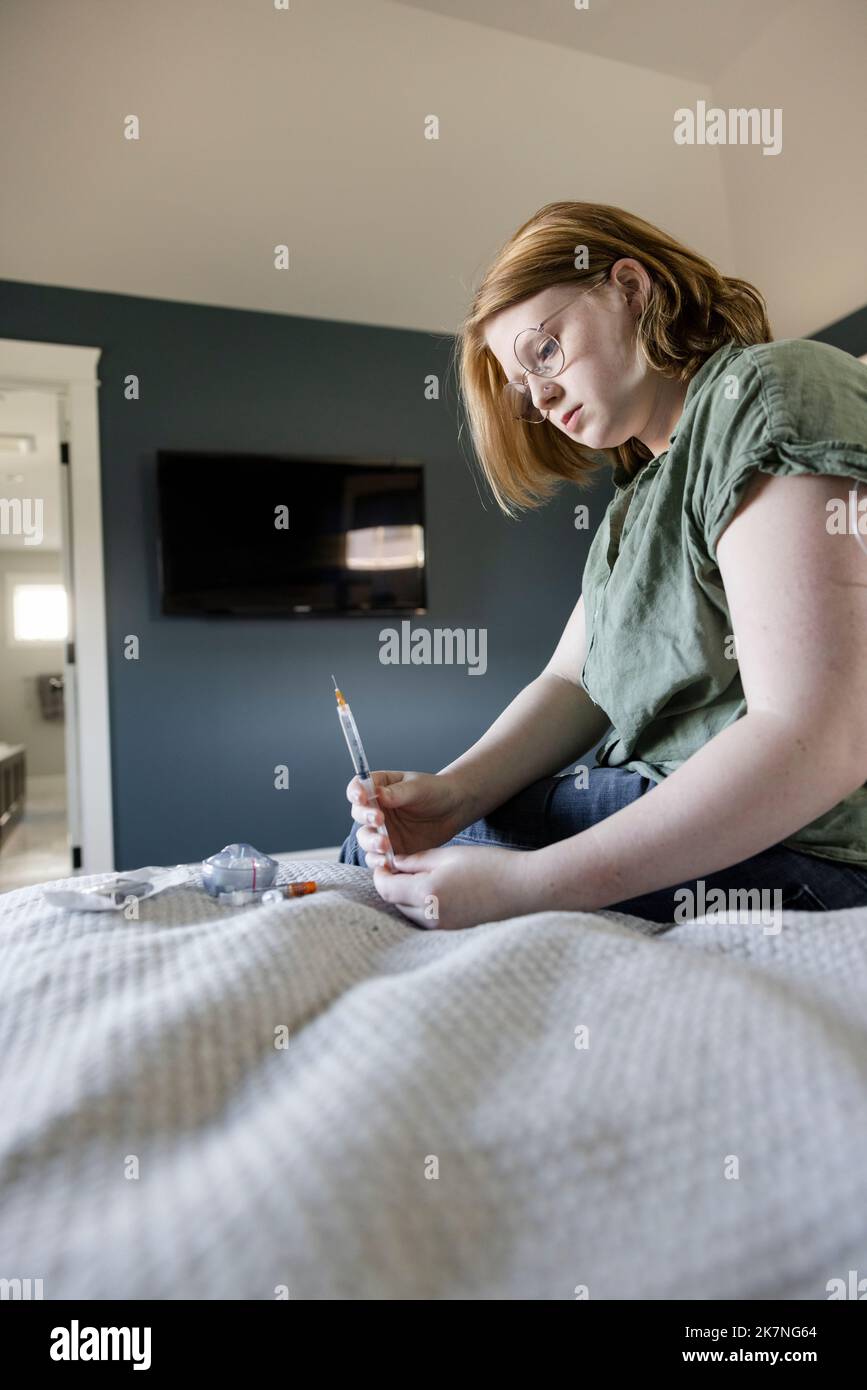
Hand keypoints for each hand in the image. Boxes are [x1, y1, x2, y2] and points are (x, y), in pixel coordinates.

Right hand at [347, 769, 470, 860]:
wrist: (453, 811)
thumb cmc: (435, 791)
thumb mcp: (418, 787)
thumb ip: (398, 792)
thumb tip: (378, 794)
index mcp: (378, 788)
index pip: (357, 788)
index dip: (355, 792)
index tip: (362, 798)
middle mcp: (375, 810)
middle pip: (359, 815)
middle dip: (366, 818)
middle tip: (379, 820)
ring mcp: (381, 831)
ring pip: (365, 838)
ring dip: (371, 842)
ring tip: (385, 844)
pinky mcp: (390, 849)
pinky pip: (378, 857)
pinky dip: (379, 861)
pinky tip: (388, 862)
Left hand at [370, 842, 531, 930]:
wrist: (524, 888)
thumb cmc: (489, 866)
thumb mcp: (448, 855)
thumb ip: (417, 860)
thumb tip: (394, 863)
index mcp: (426, 893)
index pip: (386, 889)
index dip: (381, 875)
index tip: (384, 863)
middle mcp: (430, 916)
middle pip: (395, 903)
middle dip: (393, 886)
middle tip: (400, 867)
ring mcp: (442, 928)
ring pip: (409, 914)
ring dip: (407, 898)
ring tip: (420, 878)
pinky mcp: (453, 932)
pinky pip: (426, 921)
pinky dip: (422, 907)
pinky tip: (436, 892)